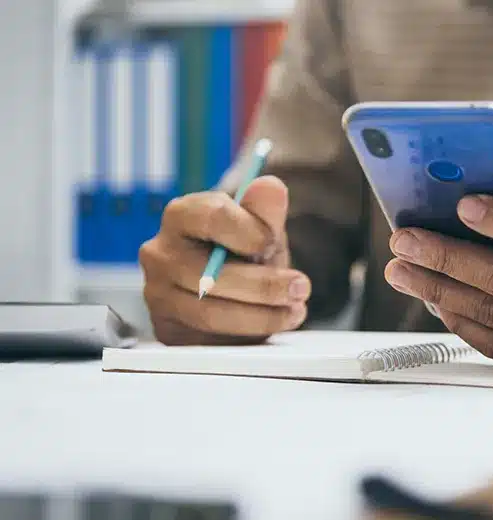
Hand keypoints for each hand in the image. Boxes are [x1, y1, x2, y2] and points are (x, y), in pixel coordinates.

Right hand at [140, 176, 309, 344]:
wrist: (231, 287)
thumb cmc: (243, 250)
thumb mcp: (261, 228)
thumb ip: (266, 210)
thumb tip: (271, 186)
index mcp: (181, 215)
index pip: (212, 216)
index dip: (251, 232)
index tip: (272, 243)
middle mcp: (160, 253)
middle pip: (210, 274)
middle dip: (264, 285)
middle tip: (301, 288)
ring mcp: (158, 294)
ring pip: (210, 313)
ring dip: (261, 316)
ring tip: (294, 310)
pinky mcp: (168, 329)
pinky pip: (207, 339)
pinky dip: (246, 336)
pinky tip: (271, 324)